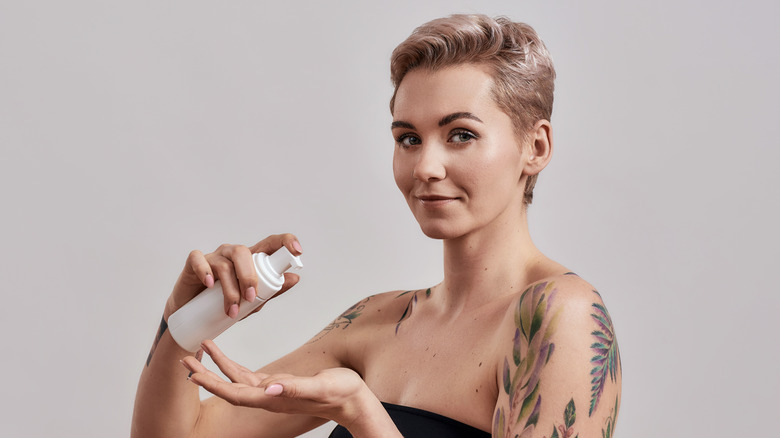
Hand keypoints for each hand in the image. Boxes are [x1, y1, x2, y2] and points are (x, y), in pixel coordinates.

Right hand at [165, 234, 302, 319]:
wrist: (192, 315)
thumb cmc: (224, 303)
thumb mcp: (253, 301)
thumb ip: (273, 290)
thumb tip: (295, 278)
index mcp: (250, 259)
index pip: (270, 243)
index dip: (285, 242)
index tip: (297, 251)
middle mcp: (232, 254)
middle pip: (244, 253)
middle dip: (250, 277)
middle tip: (251, 298)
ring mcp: (213, 257)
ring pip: (225, 263)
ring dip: (230, 288)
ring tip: (231, 310)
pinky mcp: (194, 263)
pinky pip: (199, 260)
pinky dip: (206, 272)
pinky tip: (210, 285)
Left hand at [181, 341, 375, 427]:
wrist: (352, 400)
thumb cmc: (340, 393)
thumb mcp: (319, 386)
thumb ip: (294, 387)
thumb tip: (269, 388)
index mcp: (273, 398)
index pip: (235, 392)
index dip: (213, 384)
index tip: (193, 374)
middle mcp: (267, 396)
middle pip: (229, 386)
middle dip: (205, 374)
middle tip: (184, 360)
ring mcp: (271, 391)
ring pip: (236, 379)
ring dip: (216, 367)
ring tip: (200, 350)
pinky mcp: (277, 384)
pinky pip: (248, 375)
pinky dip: (232, 365)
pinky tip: (225, 358)